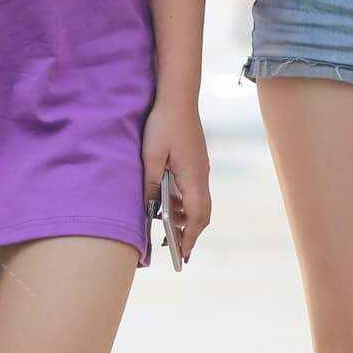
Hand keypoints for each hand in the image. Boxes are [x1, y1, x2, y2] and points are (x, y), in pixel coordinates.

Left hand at [143, 95, 210, 263]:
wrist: (178, 97)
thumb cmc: (163, 124)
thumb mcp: (150, 156)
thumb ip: (151, 184)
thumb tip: (149, 209)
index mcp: (194, 176)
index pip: (197, 216)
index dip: (190, 237)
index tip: (182, 255)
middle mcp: (202, 175)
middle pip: (203, 213)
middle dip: (191, 233)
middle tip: (178, 251)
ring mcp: (201, 168)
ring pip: (199, 202)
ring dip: (188, 219)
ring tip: (171, 231)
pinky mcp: (196, 162)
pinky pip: (194, 190)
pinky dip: (186, 204)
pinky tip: (171, 205)